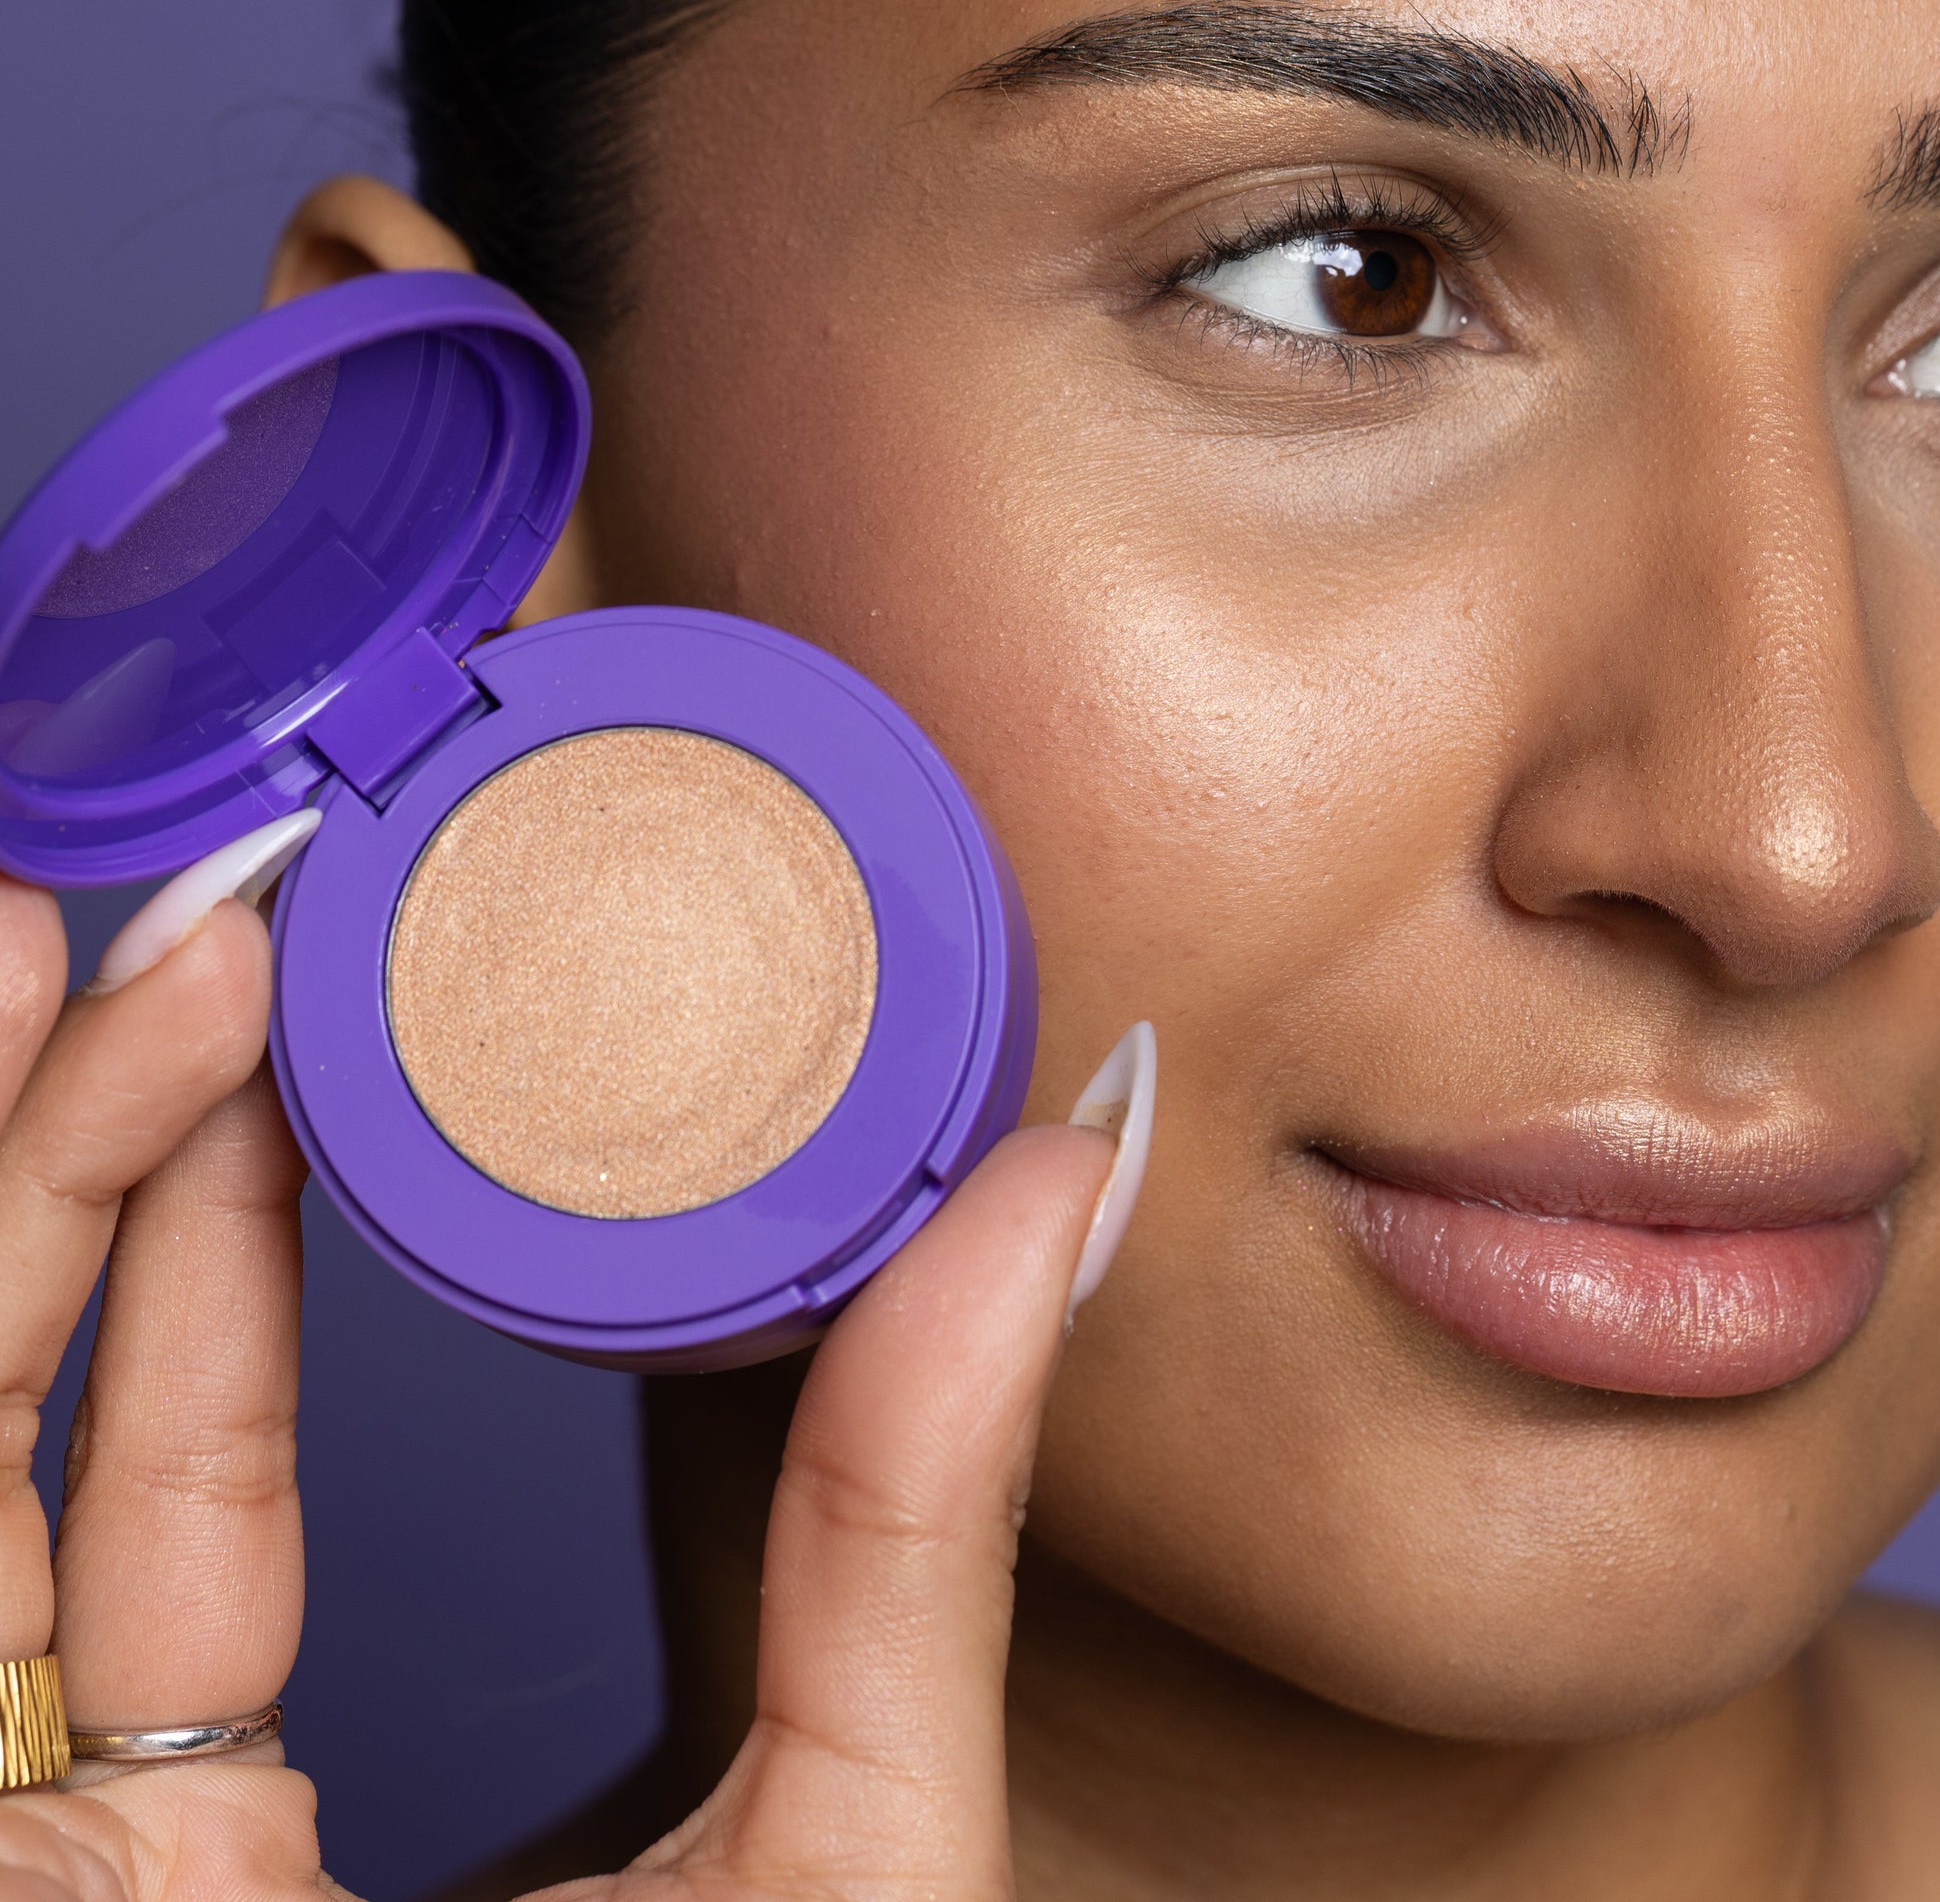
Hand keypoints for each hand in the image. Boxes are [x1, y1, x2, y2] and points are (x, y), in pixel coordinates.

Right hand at [0, 831, 1150, 1901]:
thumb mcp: (826, 1853)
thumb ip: (916, 1529)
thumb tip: (1058, 1182)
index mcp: (230, 1836)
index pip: (190, 1475)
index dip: (232, 1222)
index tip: (345, 999)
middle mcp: (70, 1818)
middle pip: (33, 1414)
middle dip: (108, 1139)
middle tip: (243, 907)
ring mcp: (1, 1807)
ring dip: (11, 1156)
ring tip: (114, 923)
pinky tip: (31, 1031)